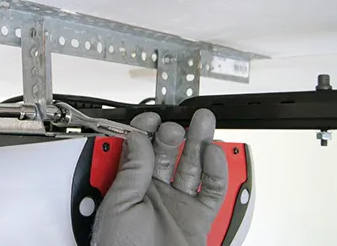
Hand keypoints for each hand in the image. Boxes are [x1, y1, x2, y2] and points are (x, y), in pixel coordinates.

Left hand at [92, 109, 227, 245]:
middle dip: (174, 134)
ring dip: (199, 143)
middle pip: (167, 154)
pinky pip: (211, 189)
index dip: (145, 131)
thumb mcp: (120, 205)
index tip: (151, 119)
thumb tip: (137, 138)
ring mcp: (178, 203)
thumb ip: (132, 170)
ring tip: (204, 123)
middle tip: (179, 124)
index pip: (140, 150)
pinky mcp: (199, 217)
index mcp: (130, 187)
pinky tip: (214, 154)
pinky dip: (216, 171)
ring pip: (192, 166)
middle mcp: (154, 192)